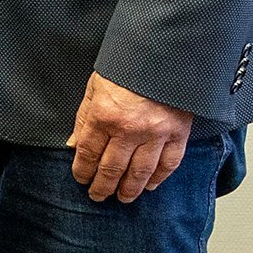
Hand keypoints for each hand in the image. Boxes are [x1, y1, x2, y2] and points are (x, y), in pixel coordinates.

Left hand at [68, 72, 195, 202]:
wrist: (164, 54)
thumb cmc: (125, 68)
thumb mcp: (94, 88)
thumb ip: (84, 118)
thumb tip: (74, 145)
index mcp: (104, 115)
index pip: (88, 153)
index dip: (82, 171)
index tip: (80, 180)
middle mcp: (129, 129)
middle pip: (112, 168)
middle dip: (102, 186)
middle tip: (98, 196)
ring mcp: (156, 133)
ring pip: (140, 172)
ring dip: (129, 189)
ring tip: (123, 198)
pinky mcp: (179, 133)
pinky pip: (169, 163)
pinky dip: (159, 178)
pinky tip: (150, 186)